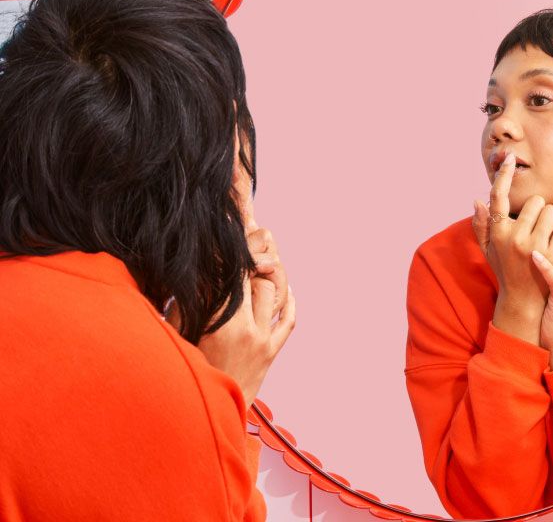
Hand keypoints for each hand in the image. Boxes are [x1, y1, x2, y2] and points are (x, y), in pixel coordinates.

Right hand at [169, 144, 295, 405]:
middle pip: (260, 273)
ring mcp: (267, 339)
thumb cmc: (184, 378)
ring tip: (264, 242)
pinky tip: (281, 281)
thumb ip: (184, 301)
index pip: (233, 270)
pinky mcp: (275, 350)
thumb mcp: (176, 337)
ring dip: (271, 264)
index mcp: (222, 323)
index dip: (233, 242)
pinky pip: (290, 316)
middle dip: (255, 244)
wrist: (210, 423)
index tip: (234, 217)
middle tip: (252, 219)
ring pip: (277, 289)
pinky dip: (287, 294)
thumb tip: (185, 267)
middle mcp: (250, 328)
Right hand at [472, 152, 552, 343]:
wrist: (524, 302)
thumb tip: (477, 200)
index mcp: (497, 232)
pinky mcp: (552, 254)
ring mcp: (534, 246)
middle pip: (536, 201)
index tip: (509, 158)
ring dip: (552, 222)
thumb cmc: (506, 271)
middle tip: (537, 228)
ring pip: (552, 212)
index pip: (498, 196)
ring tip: (545, 240)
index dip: (503, 175)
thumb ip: (482, 225)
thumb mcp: (489, 250)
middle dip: (539, 211)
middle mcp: (513, 237)